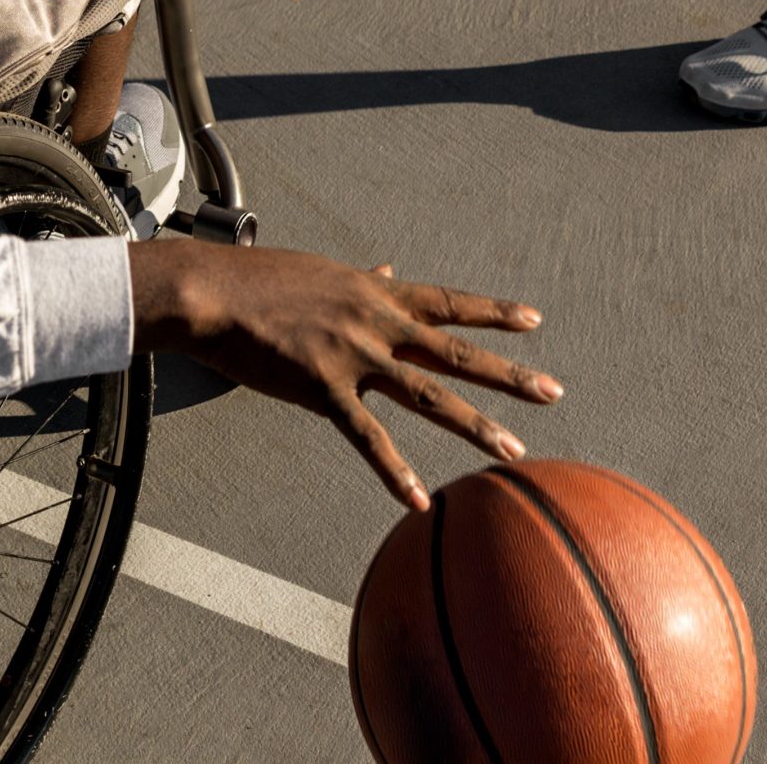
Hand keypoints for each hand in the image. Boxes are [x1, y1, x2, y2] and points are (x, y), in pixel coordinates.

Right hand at [131, 244, 559, 509]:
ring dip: (475, 425)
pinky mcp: (322, 387)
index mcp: (376, 294)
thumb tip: (391, 268)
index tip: (535, 320)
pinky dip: (394, 471)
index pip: (449, 303)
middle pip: (455, 353)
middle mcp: (376, 322)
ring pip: (428, 396)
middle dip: (509, 374)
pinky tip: (419, 498)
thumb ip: (364, 279)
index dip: (493, 313)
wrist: (212, 293)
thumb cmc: (260, 280)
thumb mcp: (323, 272)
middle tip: (554, 392)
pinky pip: (367, 436)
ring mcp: (353, 355)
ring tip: (513, 451)